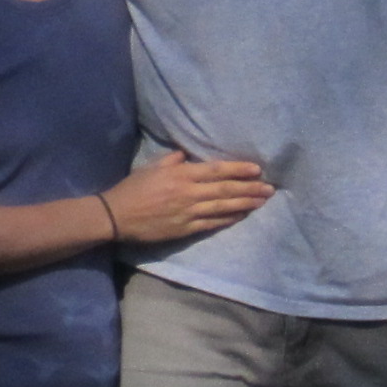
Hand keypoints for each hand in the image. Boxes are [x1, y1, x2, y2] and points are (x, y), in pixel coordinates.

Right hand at [104, 152, 272, 242]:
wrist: (117, 216)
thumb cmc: (133, 188)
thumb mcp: (152, 166)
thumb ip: (173, 160)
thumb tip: (188, 157)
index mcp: (181, 174)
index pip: (216, 170)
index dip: (238, 170)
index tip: (257, 169)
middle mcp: (189, 193)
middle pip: (225, 189)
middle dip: (250, 188)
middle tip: (270, 188)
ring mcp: (188, 213)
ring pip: (223, 207)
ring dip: (245, 204)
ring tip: (262, 202)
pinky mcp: (185, 229)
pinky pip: (212, 224)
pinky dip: (229, 219)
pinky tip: (242, 216)